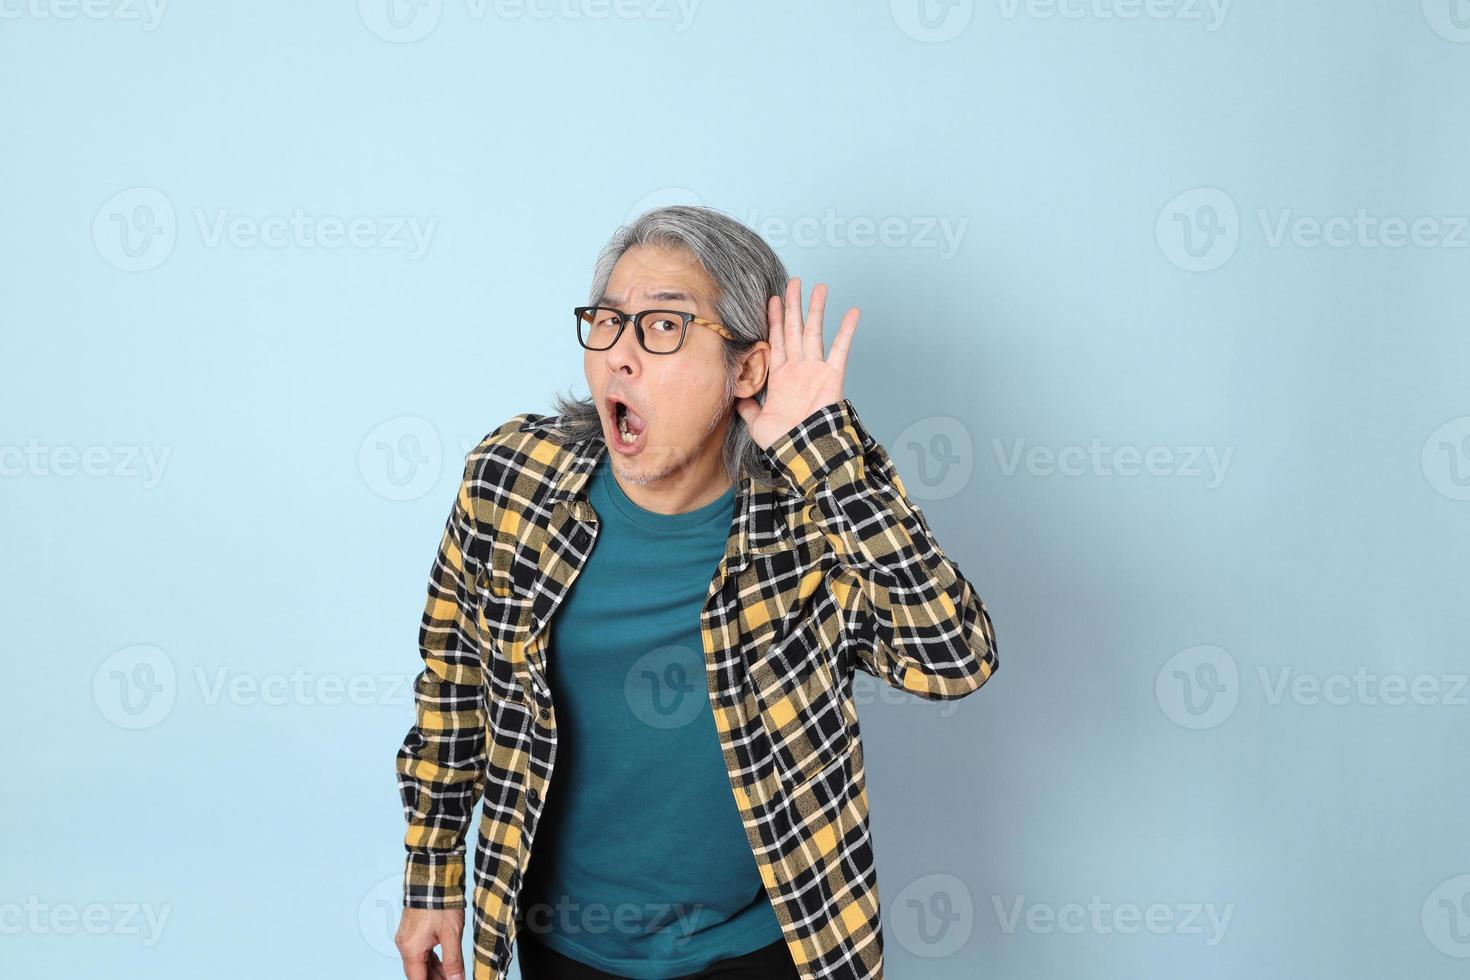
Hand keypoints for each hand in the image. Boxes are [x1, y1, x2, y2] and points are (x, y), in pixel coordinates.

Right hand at [396, 907, 466, 979]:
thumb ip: (453, 961)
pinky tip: (444, 964)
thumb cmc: (441, 903)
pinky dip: (432, 961)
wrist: (433, 878)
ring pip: (420, 964)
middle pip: (418, 973)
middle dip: (435, 979)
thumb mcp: (451, 934)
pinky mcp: (412, 933)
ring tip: (452, 975)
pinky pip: (421, 953)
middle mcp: (405, 946)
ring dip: (435, 972)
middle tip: (454, 979)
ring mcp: (407, 939)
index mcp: (411, 950)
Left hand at [735, 276, 858, 450]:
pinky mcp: (833, 375)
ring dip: (815, 309)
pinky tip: (851, 312)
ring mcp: (816, 370)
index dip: (772, 320)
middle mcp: (798, 369)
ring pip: (814, 332)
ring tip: (817, 287)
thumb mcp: (756, 423)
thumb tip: (736, 398)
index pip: (775, 341)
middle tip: (792, 283)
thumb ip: (748, 408)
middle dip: (792, 306)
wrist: (804, 454)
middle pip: (793, 329)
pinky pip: (840, 348)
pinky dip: (846, 330)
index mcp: (780, 377)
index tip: (770, 300)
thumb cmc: (783, 442)